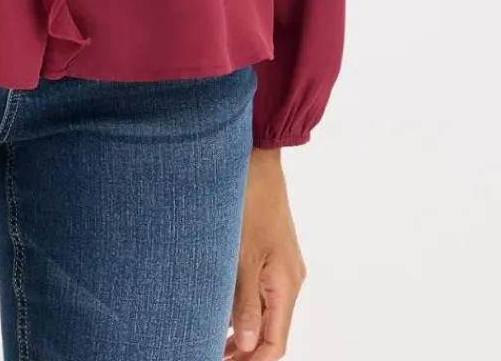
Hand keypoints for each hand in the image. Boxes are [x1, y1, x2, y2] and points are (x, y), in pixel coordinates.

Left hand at [224, 149, 306, 358]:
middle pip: (271, 331)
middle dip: (245, 350)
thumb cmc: (251, 202)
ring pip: (264, 312)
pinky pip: (260, 291)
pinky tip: (220, 312)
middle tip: (213, 356)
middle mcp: (288, 280)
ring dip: (242, 330)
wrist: (257, 160)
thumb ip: (245, 302)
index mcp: (286, 284)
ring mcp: (280, 266)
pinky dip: (242, 307)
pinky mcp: (270, 253)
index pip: (275, 342)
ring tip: (212, 342)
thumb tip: (246, 344)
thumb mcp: (243, 256)